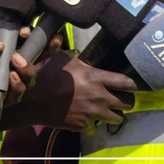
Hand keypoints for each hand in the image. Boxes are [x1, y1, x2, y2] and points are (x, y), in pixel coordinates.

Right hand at [9, 52, 136, 130]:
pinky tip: (87, 117)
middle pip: (127, 103)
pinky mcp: (83, 126)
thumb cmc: (45, 76)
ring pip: (116, 119)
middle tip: (120, 99)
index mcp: (95, 78)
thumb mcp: (57, 58)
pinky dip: (93, 123)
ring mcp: (92, 114)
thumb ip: (64, 49)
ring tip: (108, 111)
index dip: (132, 85)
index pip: (125, 83)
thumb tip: (59, 36)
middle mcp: (98, 97)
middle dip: (125, 101)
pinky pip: (96, 127)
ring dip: (113, 115)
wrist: (31, 101)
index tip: (131, 86)